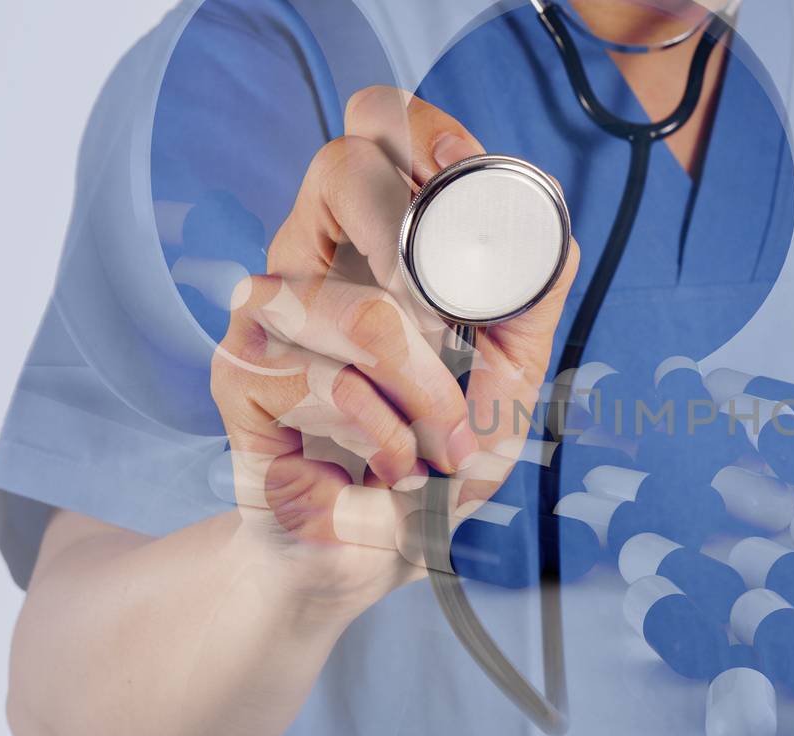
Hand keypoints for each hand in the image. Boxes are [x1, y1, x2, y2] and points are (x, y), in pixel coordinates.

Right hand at [211, 86, 579, 603]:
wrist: (373, 548)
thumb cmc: (439, 455)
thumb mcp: (509, 379)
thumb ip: (529, 304)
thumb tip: (556, 233)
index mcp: (376, 235)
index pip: (376, 128)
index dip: (421, 130)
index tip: (463, 171)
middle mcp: (311, 252)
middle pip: (340, 168)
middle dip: (417, 248)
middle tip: (449, 326)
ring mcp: (265, 310)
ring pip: (359, 307)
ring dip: (425, 393)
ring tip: (441, 443)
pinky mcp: (237, 373)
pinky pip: (325, 383)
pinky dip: (383, 436)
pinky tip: (390, 463)